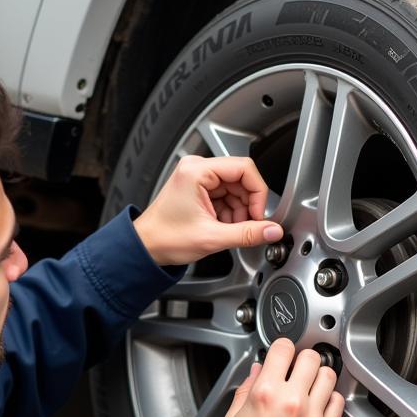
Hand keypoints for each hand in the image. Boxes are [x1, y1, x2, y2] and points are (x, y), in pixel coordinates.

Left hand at [133, 155, 283, 266]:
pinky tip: (222, 226)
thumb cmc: (164, 238)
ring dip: (238, 211)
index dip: (258, 193)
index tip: (259, 215)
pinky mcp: (197, 188)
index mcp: (197, 171)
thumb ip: (246, 234)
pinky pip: (224, 195)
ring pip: (234, 188)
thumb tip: (272, 230)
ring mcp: (196, 177)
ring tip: (229, 230)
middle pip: (241, 179)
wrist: (145, 247)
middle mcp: (196, 168)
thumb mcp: (211, 238)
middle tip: (247, 226)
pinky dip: (229, 212)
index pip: (245, 168)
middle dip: (247, 205)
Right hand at [221, 338, 344, 416]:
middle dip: (302, 359)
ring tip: (308, 386)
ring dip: (318, 376)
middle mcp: (292, 400)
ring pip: (328, 375)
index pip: (282, 348)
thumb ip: (245, 391)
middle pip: (310, 357)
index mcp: (264, 394)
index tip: (280, 354)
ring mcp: (312, 416)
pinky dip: (329, 398)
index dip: (281, 348)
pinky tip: (317, 405)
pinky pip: (338, 401)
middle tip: (295, 370)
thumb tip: (255, 372)